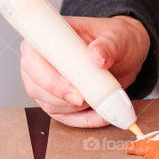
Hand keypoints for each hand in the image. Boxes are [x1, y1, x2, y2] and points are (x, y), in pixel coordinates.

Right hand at [19, 14, 149, 127]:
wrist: (125, 54)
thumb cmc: (115, 39)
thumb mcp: (117, 38)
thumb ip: (108, 45)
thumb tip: (96, 56)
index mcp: (48, 38)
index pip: (33, 58)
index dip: (48, 77)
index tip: (73, 88)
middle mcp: (40, 62)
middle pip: (36, 86)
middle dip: (62, 98)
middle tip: (87, 100)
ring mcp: (46, 84)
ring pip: (50, 104)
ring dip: (75, 108)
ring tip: (101, 100)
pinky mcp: (57, 102)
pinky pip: (65, 117)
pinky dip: (84, 120)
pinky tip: (102, 115)